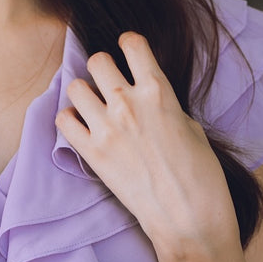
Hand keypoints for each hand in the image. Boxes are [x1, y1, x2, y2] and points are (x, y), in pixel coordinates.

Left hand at [55, 32, 239, 258]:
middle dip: (102, 69)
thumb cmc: (199, 175)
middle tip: (108, 84)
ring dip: (82, 94)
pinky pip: (63, 120)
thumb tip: (148, 102)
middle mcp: (129, 103)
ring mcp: (107, 128)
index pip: (132, 44)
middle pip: (97, 61)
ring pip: (74, 87)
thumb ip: (164, 107)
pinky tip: (82, 128)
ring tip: (92, 107)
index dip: (128, 45)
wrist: (187, 217)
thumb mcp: (191, 128)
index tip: (128, 53)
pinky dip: (69, 120)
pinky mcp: (92, 154)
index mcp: (159, 91)